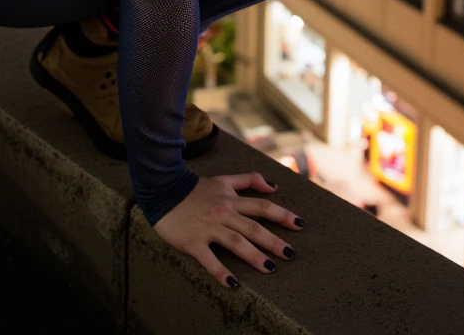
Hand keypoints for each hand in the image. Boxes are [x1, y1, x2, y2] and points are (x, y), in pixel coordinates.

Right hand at [152, 171, 302, 287]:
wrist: (163, 190)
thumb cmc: (195, 188)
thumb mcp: (223, 179)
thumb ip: (248, 180)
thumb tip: (274, 186)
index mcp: (231, 200)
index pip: (262, 206)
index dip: (282, 215)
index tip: (299, 224)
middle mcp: (223, 213)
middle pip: (253, 227)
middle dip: (273, 241)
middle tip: (291, 253)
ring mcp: (209, 227)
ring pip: (236, 242)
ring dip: (254, 256)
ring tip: (270, 269)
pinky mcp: (194, 242)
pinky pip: (209, 259)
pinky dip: (221, 272)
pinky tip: (233, 284)